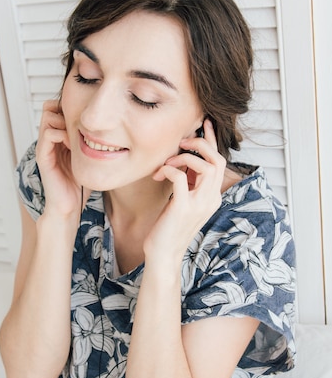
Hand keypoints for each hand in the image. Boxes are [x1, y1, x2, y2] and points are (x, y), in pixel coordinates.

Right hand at [36, 100, 87, 217]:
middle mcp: (49, 141)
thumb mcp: (89, 158)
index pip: (57, 109)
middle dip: (66, 111)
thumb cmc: (80, 185)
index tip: (86, 122)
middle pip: (50, 108)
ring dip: (64, 121)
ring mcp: (45, 148)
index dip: (70, 109)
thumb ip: (92, 143)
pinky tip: (72, 146)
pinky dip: (61, 134)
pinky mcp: (43, 157)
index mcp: (59, 139)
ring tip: (77, 136)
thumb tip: (111, 130)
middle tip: (81, 126)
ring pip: (48, 116)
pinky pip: (48, 134)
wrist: (69, 206)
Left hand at [145, 119, 225, 262]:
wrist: (163, 254)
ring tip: (167, 164)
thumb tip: (182, 160)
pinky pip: (180, 178)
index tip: (203, 123)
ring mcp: (199, 204)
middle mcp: (211, 199)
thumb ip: (188, 183)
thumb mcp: (182, 201)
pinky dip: (170, 170)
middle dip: (200, 145)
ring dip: (184, 158)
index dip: (212, 140)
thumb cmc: (168, 227)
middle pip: (218, 160)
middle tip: (181, 143)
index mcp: (212, 196)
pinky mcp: (183, 208)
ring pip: (206, 166)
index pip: (219, 162)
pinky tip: (158, 174)